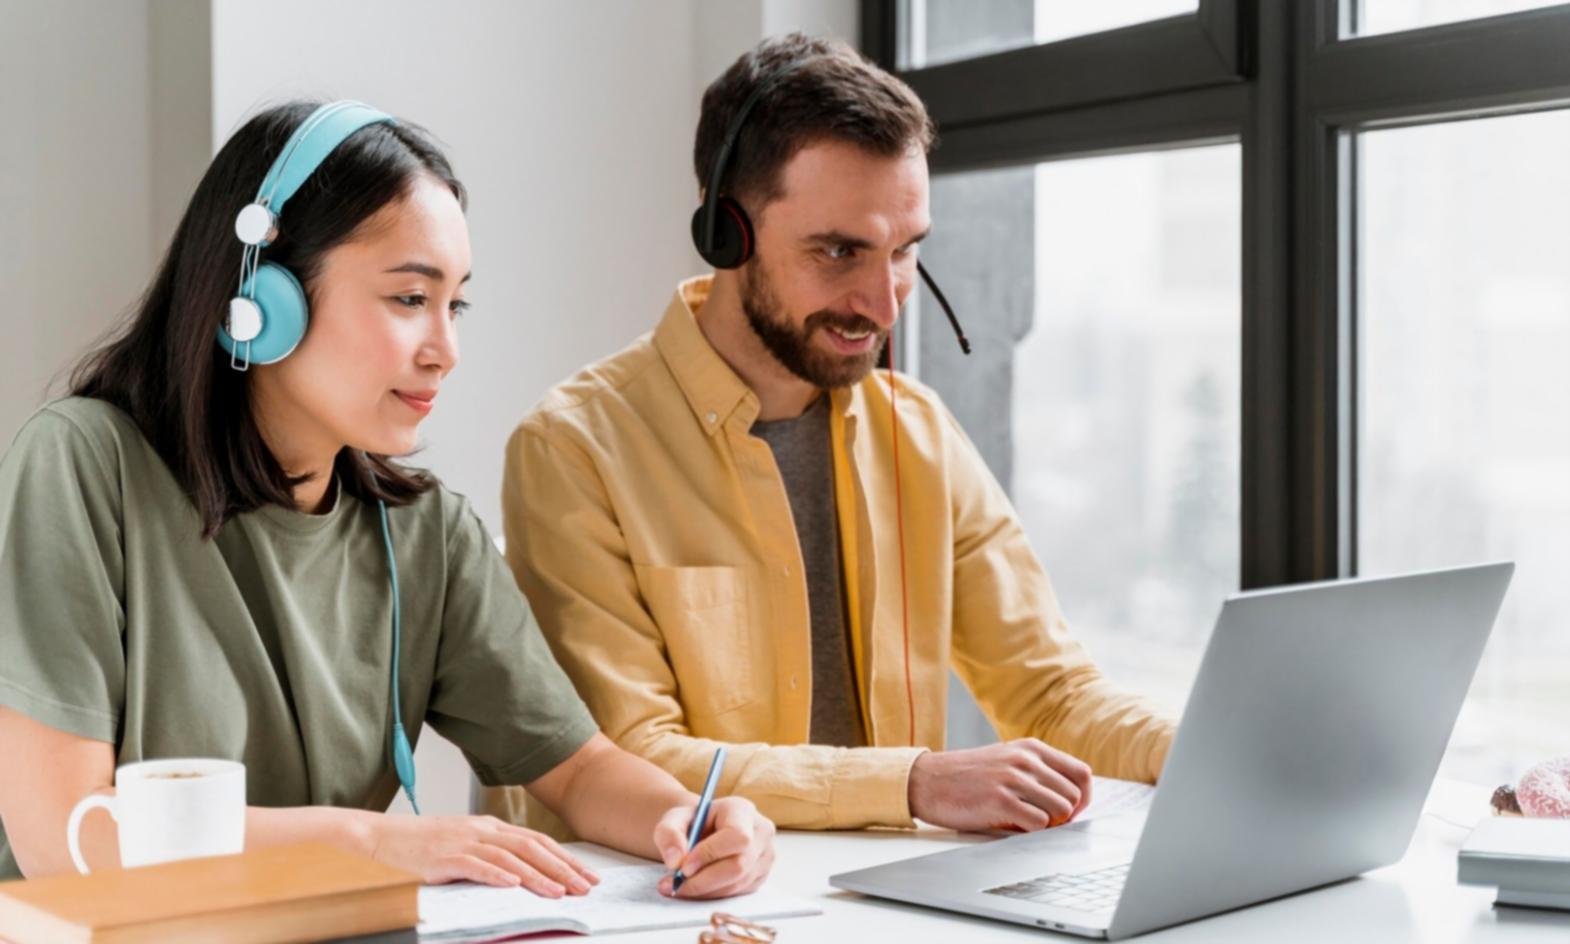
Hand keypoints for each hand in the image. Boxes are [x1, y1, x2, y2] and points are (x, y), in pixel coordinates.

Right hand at [370, 814, 600, 894]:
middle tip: (585, 887)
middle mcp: (482, 830)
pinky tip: (514, 884)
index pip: (537, 841)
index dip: (565, 857)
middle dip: (562, 868)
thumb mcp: (464, 845)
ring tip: (560, 892)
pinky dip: (497, 874)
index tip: (586, 875)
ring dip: (538, 875)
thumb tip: (524, 875)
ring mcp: (463, 842)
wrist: (380, 838)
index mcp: (490, 827)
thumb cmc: (422, 846)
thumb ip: (492, 855)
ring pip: (510, 856)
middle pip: (531, 847)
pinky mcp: (443, 857)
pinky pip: (475, 865)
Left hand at [651, 796, 775, 898]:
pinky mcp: (760, 876)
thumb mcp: (674, 818)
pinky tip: (695, 887)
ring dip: (704, 891)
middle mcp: (761, 833)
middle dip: (703, 880)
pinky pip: (737, 893)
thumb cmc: (693, 822)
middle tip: (674, 884)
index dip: (711, 854)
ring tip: (678, 886)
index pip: (736, 836)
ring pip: (737, 884)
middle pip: (738, 865)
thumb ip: (669, 833)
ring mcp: (765, 856)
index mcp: (742, 810)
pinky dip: (712, 895)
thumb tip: (675, 861)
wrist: (705, 830)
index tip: (683, 867)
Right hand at [908, 738, 1091, 832]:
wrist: (927, 780)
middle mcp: (1025, 760)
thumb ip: (1037, 771)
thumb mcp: (1006, 759)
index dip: (1083, 798)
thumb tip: (1071, 801)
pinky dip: (1031, 831)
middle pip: (1074, 796)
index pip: (1081, 773)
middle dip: (1065, 816)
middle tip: (1045, 822)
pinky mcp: (1001, 800)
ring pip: (1061, 810)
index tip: (1072, 811)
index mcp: (1031, 748)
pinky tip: (1013, 826)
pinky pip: (1039, 824)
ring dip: (1049, 824)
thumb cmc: (968, 776)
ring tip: (1027, 823)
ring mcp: (1013, 779)